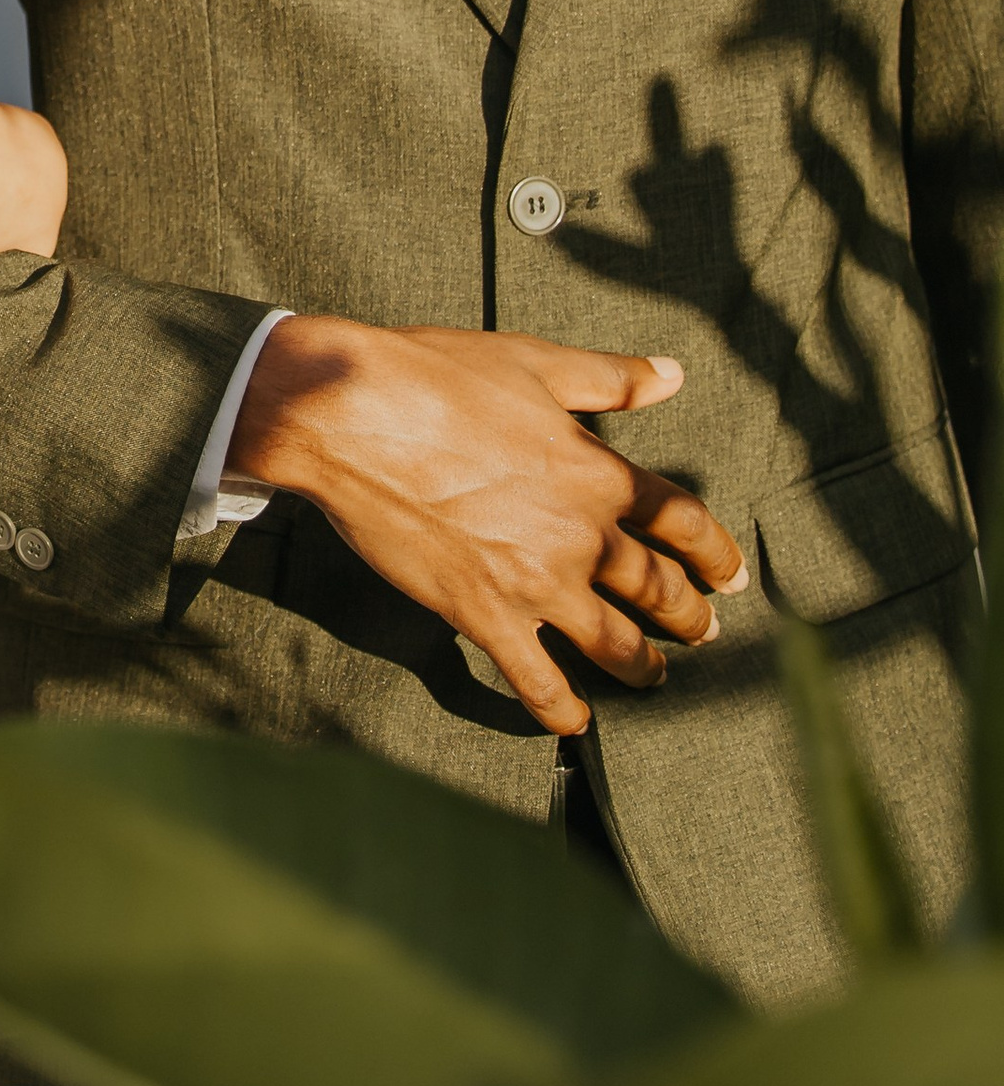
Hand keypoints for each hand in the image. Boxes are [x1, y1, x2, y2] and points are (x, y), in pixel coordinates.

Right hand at [229, 316, 747, 736]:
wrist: (352, 416)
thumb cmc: (438, 377)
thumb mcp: (533, 363)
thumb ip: (608, 378)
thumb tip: (671, 375)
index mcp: (598, 472)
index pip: (684, 523)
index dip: (718, 553)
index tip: (732, 574)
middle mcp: (580, 535)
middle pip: (659, 590)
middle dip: (690, 616)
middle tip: (703, 633)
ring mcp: (535, 582)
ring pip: (615, 645)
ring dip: (644, 668)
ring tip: (655, 678)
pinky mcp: (484, 614)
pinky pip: (537, 681)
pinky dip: (561, 710)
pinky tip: (575, 722)